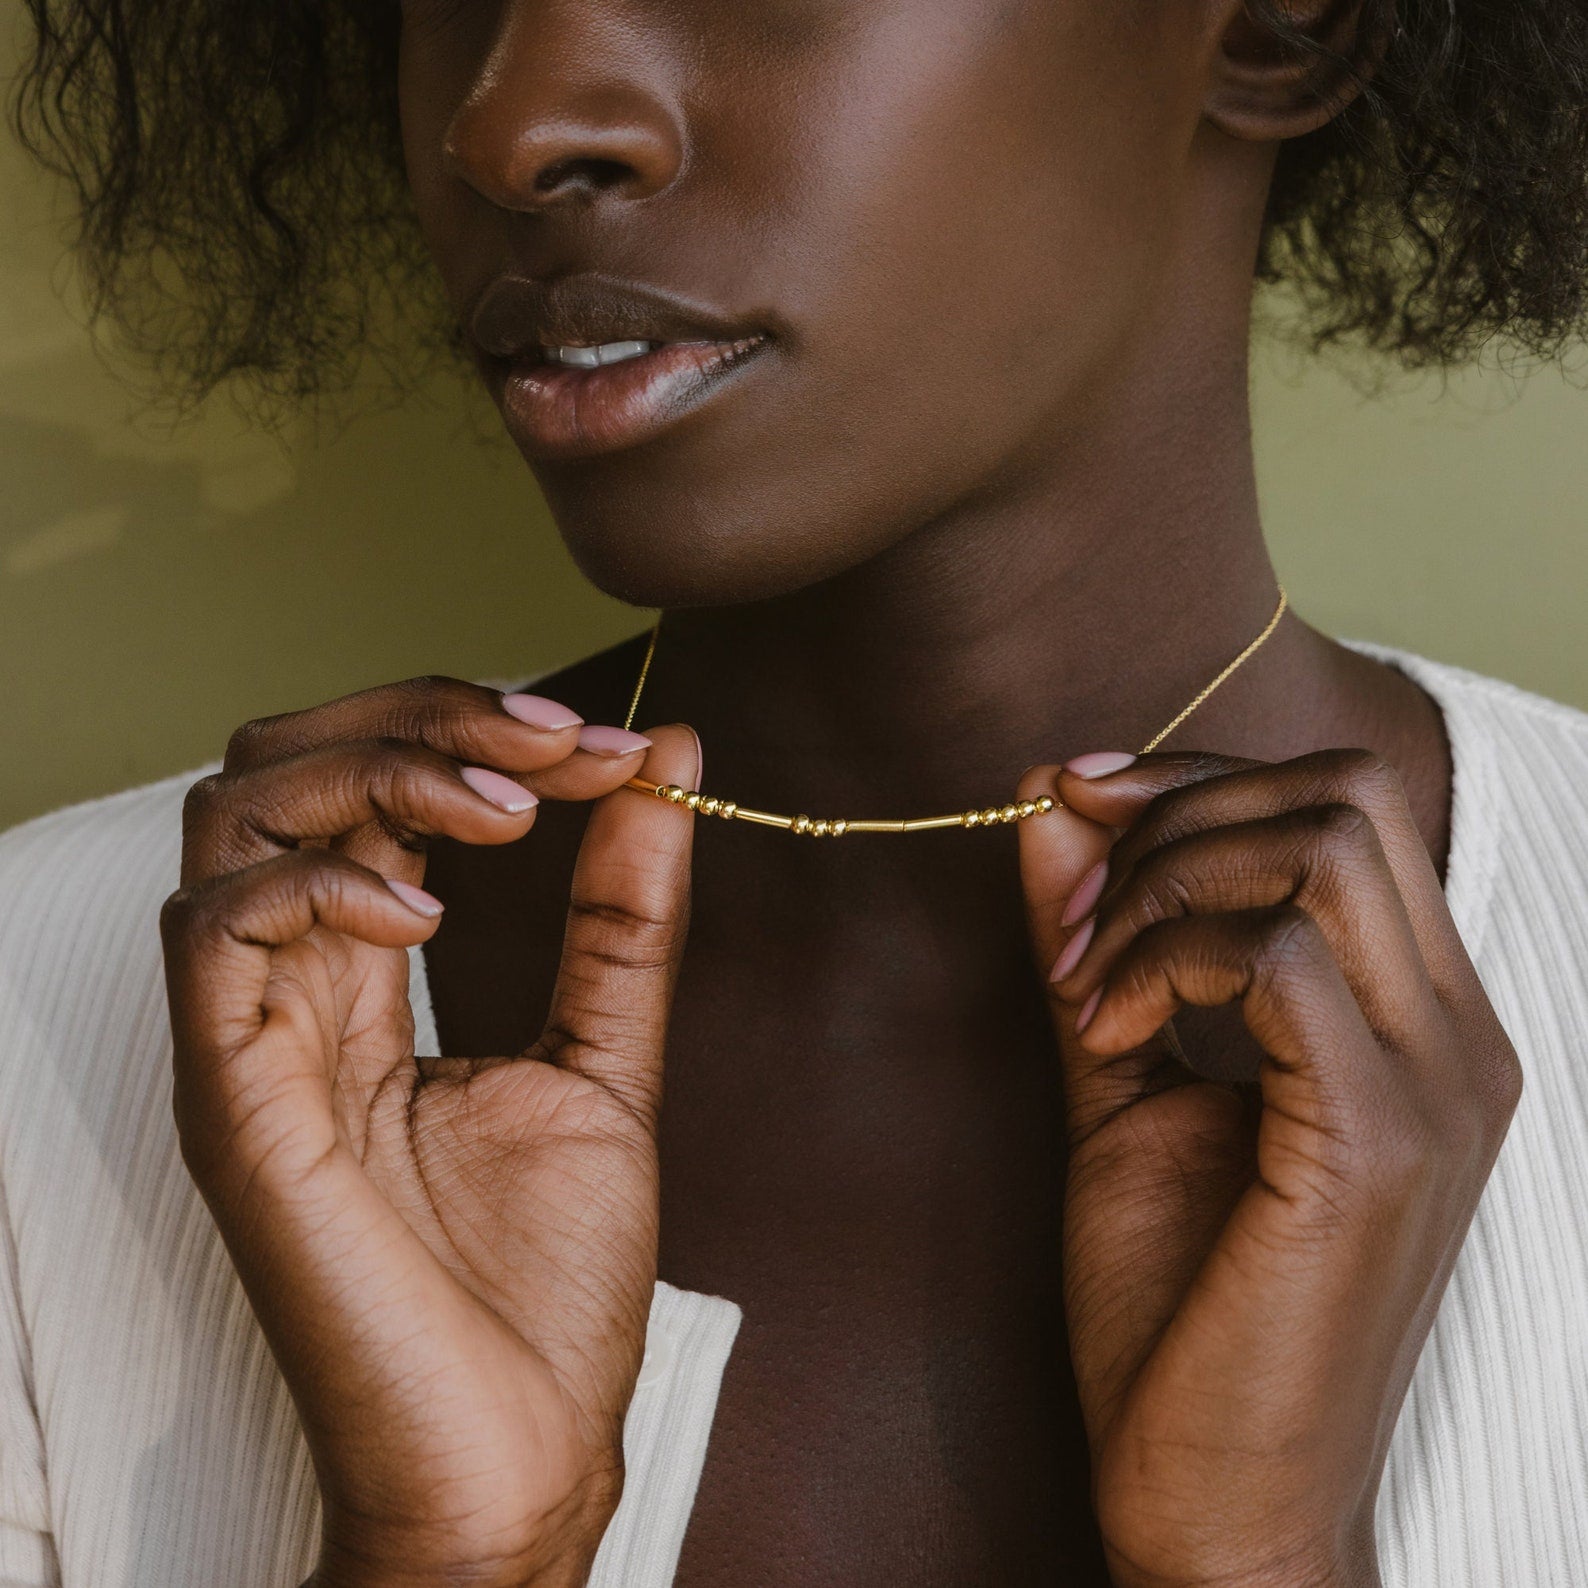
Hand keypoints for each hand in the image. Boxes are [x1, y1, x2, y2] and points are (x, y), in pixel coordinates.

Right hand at [159, 677, 699, 1587]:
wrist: (518, 1454)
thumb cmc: (545, 1281)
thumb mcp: (608, 1057)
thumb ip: (622, 916)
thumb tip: (670, 761)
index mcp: (369, 978)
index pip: (377, 782)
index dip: (484, 728)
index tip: (617, 748)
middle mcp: (295, 990)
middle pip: (287, 759)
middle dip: (425, 712)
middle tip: (562, 743)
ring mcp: (253, 1040)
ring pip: (234, 813)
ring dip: (380, 767)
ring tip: (508, 808)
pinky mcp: (232, 1101)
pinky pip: (216, 931)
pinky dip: (322, 882)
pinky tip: (430, 915)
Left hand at [1017, 747, 1520, 1587]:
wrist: (1218, 1499)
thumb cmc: (1180, 1302)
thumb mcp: (1121, 1077)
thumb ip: (1099, 938)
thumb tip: (1049, 805)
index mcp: (1417, 1015)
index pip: (1343, 803)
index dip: (1195, 778)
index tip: (1077, 805)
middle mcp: (1455, 1034)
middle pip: (1343, 795)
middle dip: (1176, 815)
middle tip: (1080, 919)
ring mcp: (1435, 1085)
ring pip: (1319, 847)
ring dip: (1161, 885)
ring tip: (1089, 987)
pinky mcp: (1377, 1142)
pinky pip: (1275, 959)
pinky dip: (1161, 962)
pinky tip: (1106, 1035)